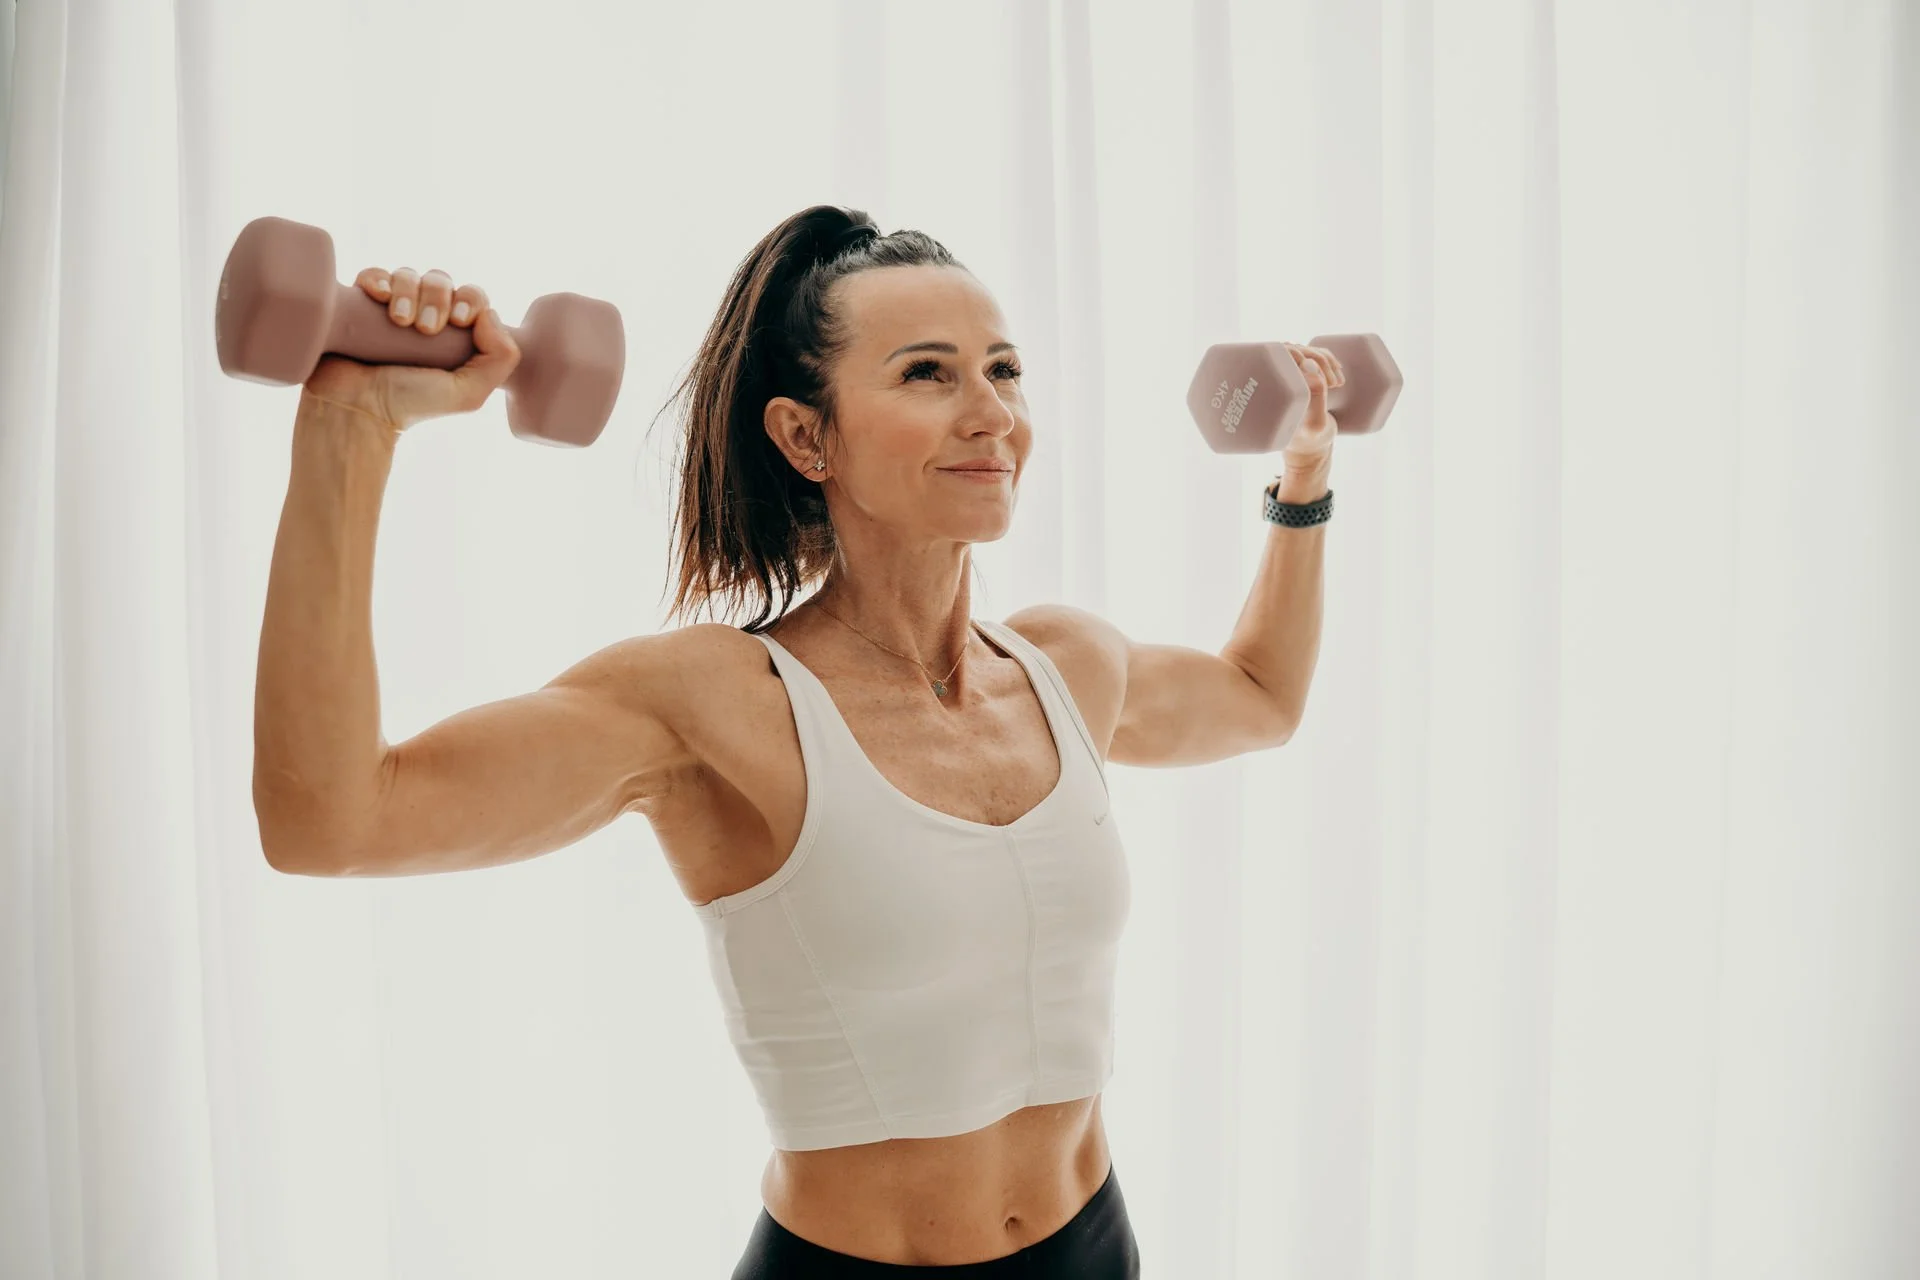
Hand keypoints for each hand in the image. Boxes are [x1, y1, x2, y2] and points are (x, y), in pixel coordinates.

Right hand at [301, 266, 520, 432]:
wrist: (356, 408)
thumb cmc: (411, 404)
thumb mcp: (468, 393)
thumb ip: (500, 359)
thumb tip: (491, 314)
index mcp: (454, 336)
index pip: (472, 297)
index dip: (470, 299)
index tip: (459, 321)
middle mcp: (424, 318)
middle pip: (441, 281)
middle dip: (438, 297)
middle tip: (426, 328)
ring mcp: (391, 309)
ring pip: (409, 275)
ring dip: (409, 290)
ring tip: (400, 321)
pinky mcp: (360, 304)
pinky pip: (373, 275)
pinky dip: (378, 279)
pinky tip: (379, 296)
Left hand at [1278, 342, 1343, 472]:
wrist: (1310, 448)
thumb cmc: (1309, 439)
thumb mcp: (1315, 423)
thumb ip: (1315, 397)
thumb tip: (1308, 364)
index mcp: (1269, 387)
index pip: (1277, 354)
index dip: (1301, 356)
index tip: (1323, 381)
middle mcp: (1276, 379)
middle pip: (1294, 349)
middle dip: (1319, 359)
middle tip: (1334, 385)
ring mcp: (1289, 376)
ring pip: (1305, 350)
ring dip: (1326, 359)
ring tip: (1338, 384)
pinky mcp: (1302, 376)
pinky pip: (1312, 355)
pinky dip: (1328, 357)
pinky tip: (1339, 371)